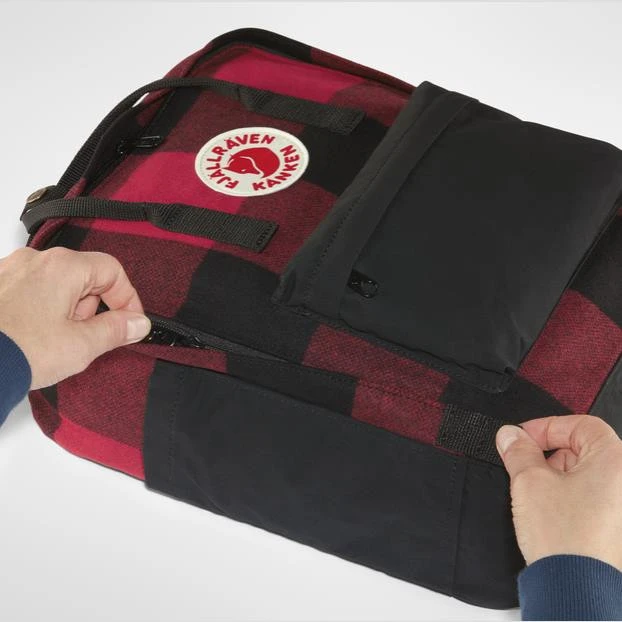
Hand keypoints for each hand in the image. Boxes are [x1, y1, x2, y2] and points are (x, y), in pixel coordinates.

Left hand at [0, 247, 150, 388]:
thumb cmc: (19, 352)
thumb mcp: (81, 345)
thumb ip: (116, 330)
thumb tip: (137, 323)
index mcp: (63, 267)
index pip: (112, 271)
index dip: (127, 298)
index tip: (129, 322)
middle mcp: (35, 260)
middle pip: (85, 277)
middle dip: (92, 308)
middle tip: (85, 338)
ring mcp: (10, 270)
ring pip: (57, 284)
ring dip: (66, 310)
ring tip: (54, 341)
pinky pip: (31, 290)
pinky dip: (41, 310)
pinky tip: (34, 336)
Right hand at [496, 415, 621, 570]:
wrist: (575, 587)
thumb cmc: (564, 537)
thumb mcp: (529, 481)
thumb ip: (518, 450)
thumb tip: (511, 436)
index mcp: (615, 461)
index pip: (580, 424)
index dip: (547, 427)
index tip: (523, 438)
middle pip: (584, 448)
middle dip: (548, 452)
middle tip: (522, 462)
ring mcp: (620, 504)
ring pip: (586, 472)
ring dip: (556, 474)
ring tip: (533, 491)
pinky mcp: (614, 524)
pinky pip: (591, 495)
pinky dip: (568, 493)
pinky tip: (547, 508)